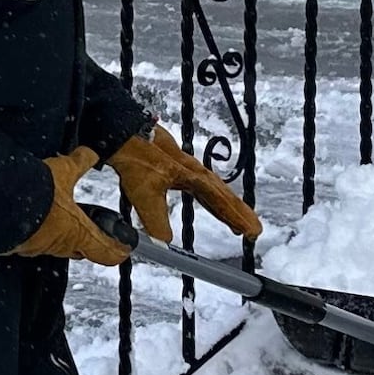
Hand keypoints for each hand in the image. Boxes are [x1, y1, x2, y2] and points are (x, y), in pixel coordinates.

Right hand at [8, 148, 133, 266]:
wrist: (0, 200)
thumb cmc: (38, 192)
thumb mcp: (64, 170)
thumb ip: (79, 163)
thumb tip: (90, 153)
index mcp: (79, 233)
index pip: (108, 253)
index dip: (119, 250)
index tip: (124, 246)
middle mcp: (60, 246)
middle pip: (80, 251)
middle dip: (85, 239)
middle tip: (88, 224)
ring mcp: (37, 248)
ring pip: (54, 245)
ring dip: (57, 233)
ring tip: (54, 213)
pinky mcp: (15, 246)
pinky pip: (30, 242)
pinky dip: (33, 231)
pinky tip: (29, 215)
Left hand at [110, 123, 260, 243]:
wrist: (119, 131)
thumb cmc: (132, 158)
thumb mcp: (143, 192)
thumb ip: (155, 218)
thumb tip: (166, 243)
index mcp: (189, 174)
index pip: (218, 198)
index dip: (235, 215)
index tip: (252, 230)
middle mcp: (191, 169)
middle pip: (220, 193)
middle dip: (238, 212)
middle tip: (255, 230)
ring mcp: (183, 165)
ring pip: (211, 188)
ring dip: (226, 206)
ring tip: (237, 224)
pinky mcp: (172, 164)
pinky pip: (198, 184)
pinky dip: (209, 197)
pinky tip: (209, 201)